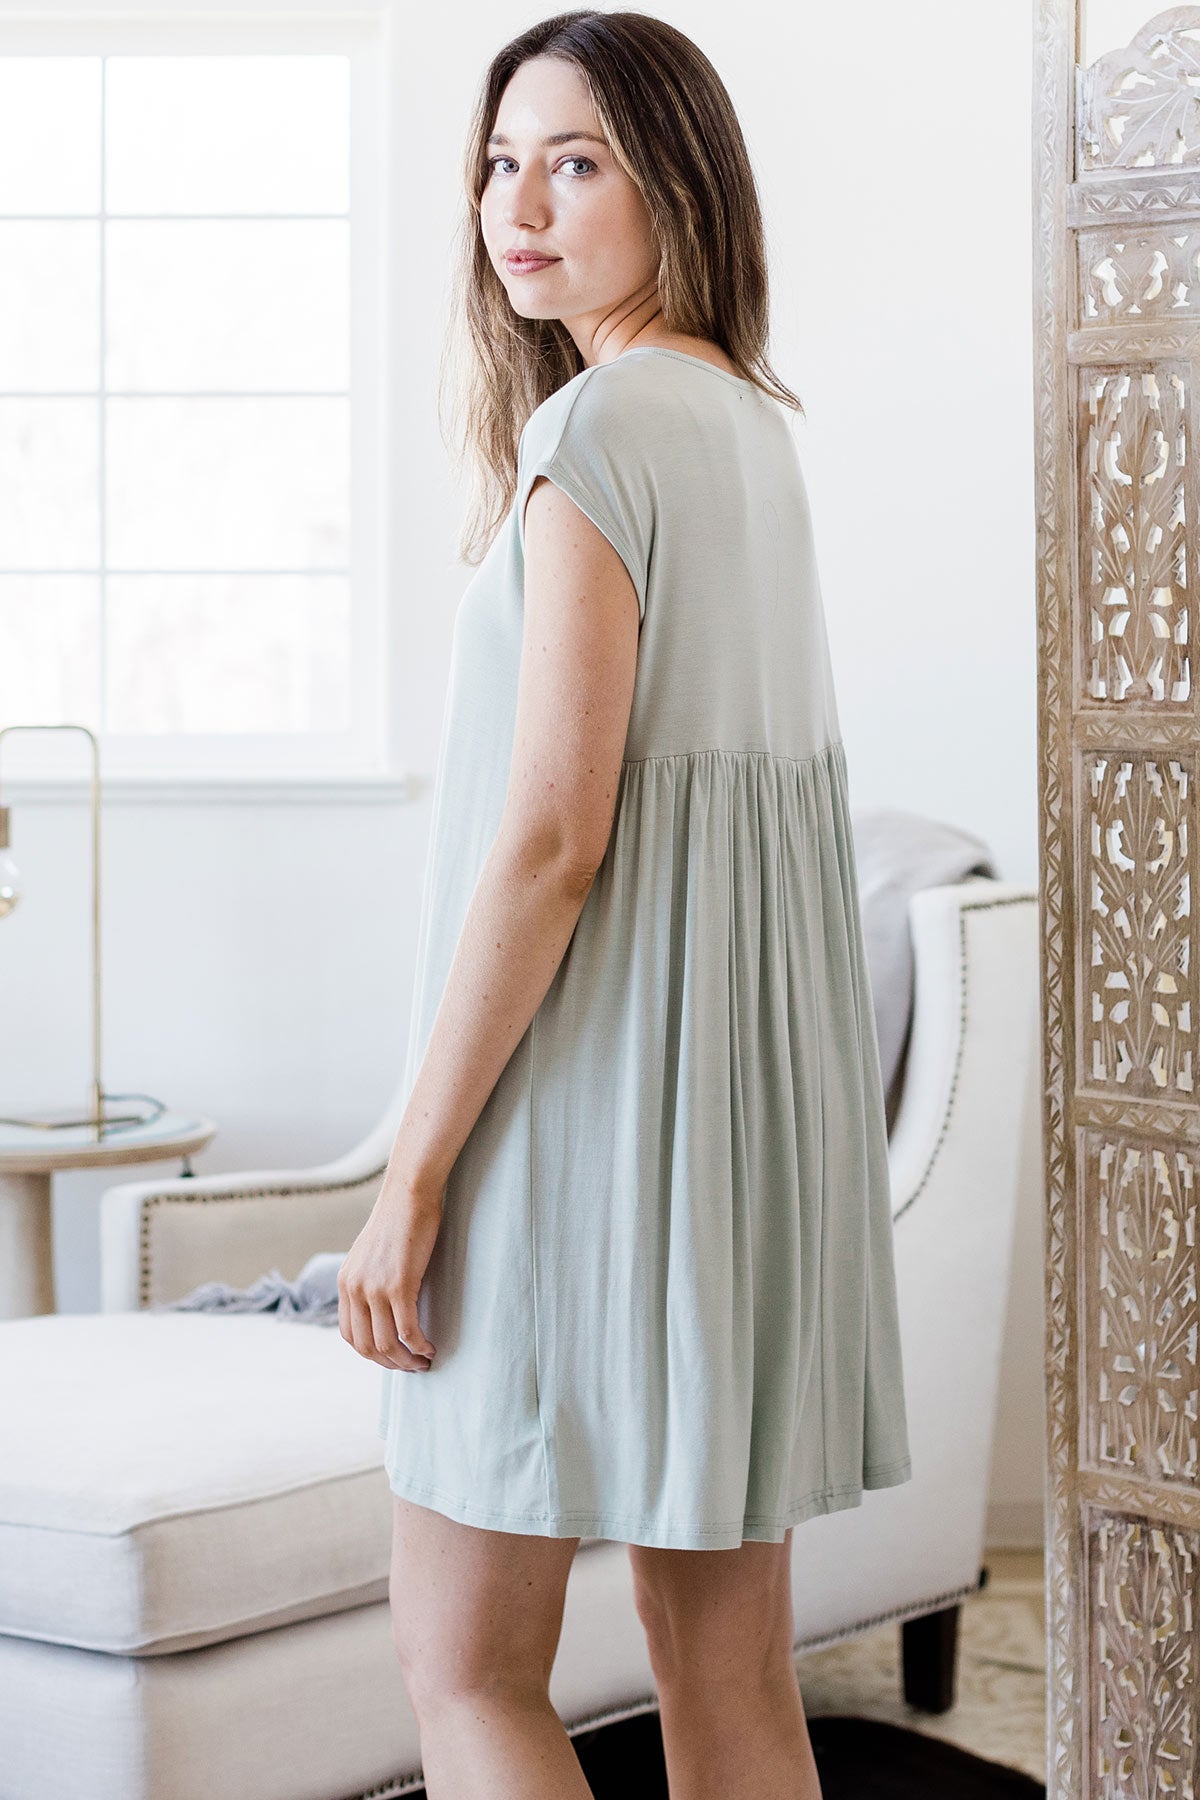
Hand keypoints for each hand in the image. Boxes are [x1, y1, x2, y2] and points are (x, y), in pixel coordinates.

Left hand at [337, 1177, 441, 1370]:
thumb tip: (382, 1306)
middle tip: (411, 1366)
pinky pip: (407, 1330)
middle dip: (389, 1363)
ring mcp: (375, 1288)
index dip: (370, 1353)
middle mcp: (355, 1288)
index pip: (348, 1335)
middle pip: (365, 1345)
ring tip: (424, 1362)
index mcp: (345, 1282)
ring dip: (406, 1360)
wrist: (408, 1194)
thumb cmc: (397, 1220)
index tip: (391, 1356)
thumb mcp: (370, 1254)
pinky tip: (430, 1348)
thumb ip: (369, 1279)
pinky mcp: (399, 1285)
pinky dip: (419, 1346)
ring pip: (386, 1343)